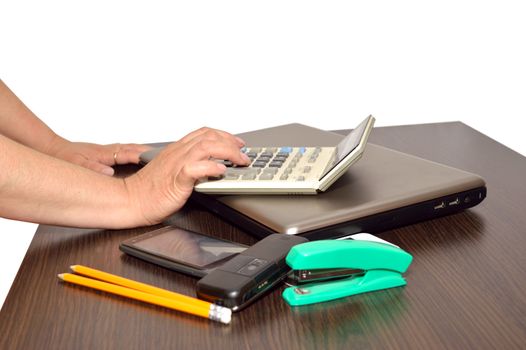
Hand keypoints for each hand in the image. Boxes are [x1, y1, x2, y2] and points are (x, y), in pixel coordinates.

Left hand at [47, 136, 150, 175]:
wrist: (53, 149)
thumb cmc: (64, 157)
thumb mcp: (77, 164)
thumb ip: (94, 169)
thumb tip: (109, 173)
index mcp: (105, 153)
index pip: (129, 154)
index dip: (144, 157)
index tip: (159, 160)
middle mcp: (109, 150)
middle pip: (135, 149)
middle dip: (151, 152)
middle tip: (168, 154)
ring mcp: (109, 150)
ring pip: (132, 149)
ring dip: (145, 151)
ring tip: (160, 155)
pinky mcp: (107, 153)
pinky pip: (127, 151)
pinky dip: (137, 153)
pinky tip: (142, 157)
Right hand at [123, 127, 249, 225]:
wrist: (131, 201)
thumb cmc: (150, 189)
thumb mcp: (173, 170)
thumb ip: (190, 164)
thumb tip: (211, 165)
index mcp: (177, 149)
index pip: (204, 133)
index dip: (224, 135)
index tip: (237, 142)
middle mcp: (178, 153)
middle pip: (209, 136)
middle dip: (231, 142)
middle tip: (243, 153)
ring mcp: (176, 165)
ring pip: (206, 147)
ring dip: (228, 152)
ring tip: (239, 161)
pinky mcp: (175, 180)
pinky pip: (194, 169)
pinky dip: (211, 168)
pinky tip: (221, 171)